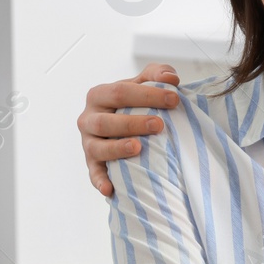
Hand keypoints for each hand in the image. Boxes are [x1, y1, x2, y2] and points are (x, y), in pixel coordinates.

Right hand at [77, 62, 180, 196]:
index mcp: (99, 95)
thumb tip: (171, 79)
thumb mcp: (143, 83)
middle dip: (132, 123)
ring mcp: (88, 142)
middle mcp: (89, 119)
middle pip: (105, 121)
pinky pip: (93, 174)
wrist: (120, 123)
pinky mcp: (92, 163)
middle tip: (159, 125)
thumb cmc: (133, 102)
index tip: (174, 99)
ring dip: (116, 149)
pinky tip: (111, 190)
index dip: (147, 95)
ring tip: (138, 148)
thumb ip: (156, 74)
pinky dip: (100, 182)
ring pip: (97, 147)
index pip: (120, 92)